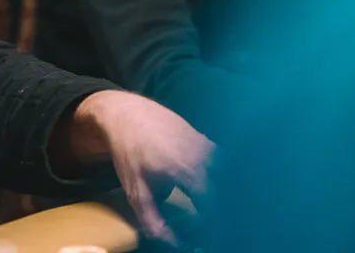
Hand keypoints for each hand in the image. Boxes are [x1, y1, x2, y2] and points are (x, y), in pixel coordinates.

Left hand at [73, 91, 212, 244]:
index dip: (212, 223)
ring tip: (213, 206)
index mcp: (189, 171)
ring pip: (228, 175)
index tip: (206, 232)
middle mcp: (205, 156)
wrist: (126, 114)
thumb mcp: (136, 192)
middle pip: (227, 190)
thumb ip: (154, 221)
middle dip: (222, 209)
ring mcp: (208, 144)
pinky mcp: (207, 138)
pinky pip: (223, 162)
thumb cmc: (130, 154)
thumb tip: (174, 244)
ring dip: (225, 191)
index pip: (215, 205)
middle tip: (210, 220)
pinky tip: (212, 186)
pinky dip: (222, 176)